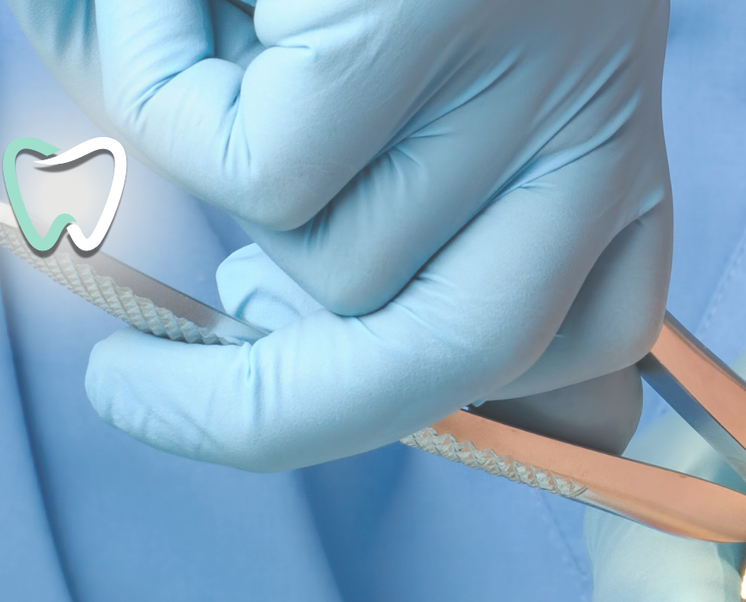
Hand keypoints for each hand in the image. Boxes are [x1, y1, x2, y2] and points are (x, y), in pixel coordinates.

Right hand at [10, 0, 670, 469]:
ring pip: (327, 257)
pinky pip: (262, 167)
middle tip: (130, 395)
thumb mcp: (431, 71)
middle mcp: (602, 128)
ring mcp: (533, 75)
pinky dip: (168, 88)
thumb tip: (271, 327)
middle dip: (267, 410)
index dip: (464, 417)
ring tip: (199, 23)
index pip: (592, 355)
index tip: (320, 398)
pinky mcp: (436, 13)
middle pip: (451, 360)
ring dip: (208, 161)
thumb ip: (395, 207)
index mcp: (615, 150)